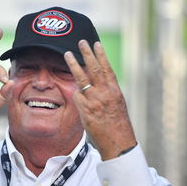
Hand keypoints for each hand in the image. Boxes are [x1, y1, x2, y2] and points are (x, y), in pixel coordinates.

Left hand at [64, 40, 136, 159]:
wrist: (118, 143)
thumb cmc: (119, 126)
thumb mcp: (118, 106)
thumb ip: (108, 94)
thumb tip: (99, 85)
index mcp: (115, 91)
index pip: (107, 69)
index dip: (101, 55)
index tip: (96, 44)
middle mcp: (105, 93)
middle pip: (94, 69)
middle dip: (87, 54)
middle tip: (81, 42)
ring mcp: (94, 101)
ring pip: (82, 79)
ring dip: (74, 65)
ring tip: (67, 54)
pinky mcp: (86, 110)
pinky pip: (77, 97)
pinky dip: (75, 94)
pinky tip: (72, 92)